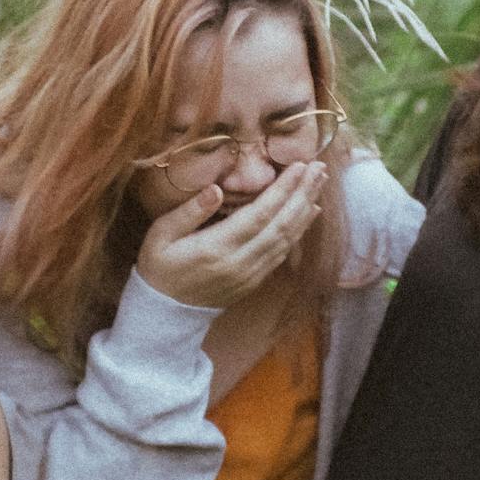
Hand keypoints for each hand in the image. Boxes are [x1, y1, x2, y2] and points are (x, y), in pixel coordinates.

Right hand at [133, 160, 326, 308]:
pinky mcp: (254, 281)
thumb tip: (217, 189)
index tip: (299, 166)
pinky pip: (282, 253)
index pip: (259, 215)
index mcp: (217, 248)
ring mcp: (250, 275)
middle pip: (280, 225)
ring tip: (319, 183)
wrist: (165, 312)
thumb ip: (189, 212)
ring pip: (286, 240)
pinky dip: (298, 230)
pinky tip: (308, 212)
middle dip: (302, 194)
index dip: (282, 190)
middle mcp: (240, 263)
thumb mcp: (161, 235)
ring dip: (305, 210)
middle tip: (319, 168)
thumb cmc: (159, 266)